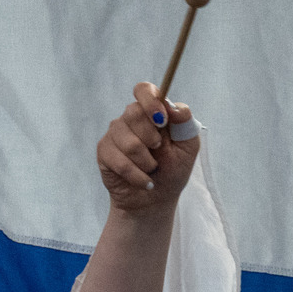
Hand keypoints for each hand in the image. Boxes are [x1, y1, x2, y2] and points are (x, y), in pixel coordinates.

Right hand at [96, 81, 199, 212]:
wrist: (156, 201)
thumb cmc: (172, 172)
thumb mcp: (188, 148)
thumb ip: (185, 124)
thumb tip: (174, 107)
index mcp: (152, 113)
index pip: (144, 90)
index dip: (150, 101)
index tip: (162, 120)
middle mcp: (131, 119)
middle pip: (133, 113)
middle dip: (152, 139)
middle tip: (159, 152)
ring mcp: (115, 134)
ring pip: (128, 140)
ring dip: (147, 162)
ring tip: (152, 170)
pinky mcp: (104, 152)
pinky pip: (119, 160)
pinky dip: (137, 175)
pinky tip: (144, 181)